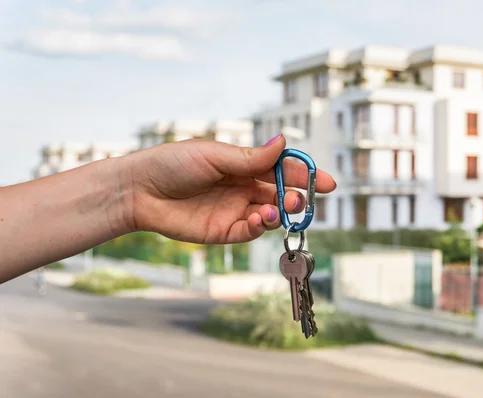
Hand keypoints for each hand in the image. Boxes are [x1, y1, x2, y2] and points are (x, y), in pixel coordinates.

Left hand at [123, 134, 335, 243]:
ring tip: (276, 209)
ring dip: (280, 213)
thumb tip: (283, 142)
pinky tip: (259, 219)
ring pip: (270, 214)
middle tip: (300, 199)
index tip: (326, 182)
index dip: (304, 175)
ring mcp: (235, 210)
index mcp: (243, 165)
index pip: (281, 169)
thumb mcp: (214, 155)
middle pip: (280, 194)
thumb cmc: (172, 163)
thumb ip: (250, 157)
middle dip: (295, 197)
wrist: (140, 190)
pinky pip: (250, 231)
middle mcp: (243, 187)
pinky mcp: (224, 231)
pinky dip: (260, 227)